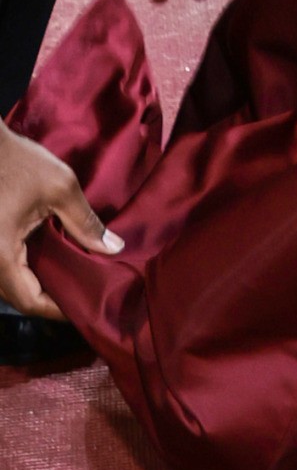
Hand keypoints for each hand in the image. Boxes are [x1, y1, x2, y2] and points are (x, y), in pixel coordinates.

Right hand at [0, 126, 120, 318]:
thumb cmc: (17, 160)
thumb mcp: (59, 187)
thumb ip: (85, 222)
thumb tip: (113, 249)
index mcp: (0, 255)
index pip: (30, 301)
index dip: (58, 309)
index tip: (86, 307)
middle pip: (18, 295)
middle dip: (51, 298)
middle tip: (84, 293)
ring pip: (9, 283)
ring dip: (38, 283)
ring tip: (72, 278)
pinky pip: (4, 267)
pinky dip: (25, 268)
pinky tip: (49, 259)